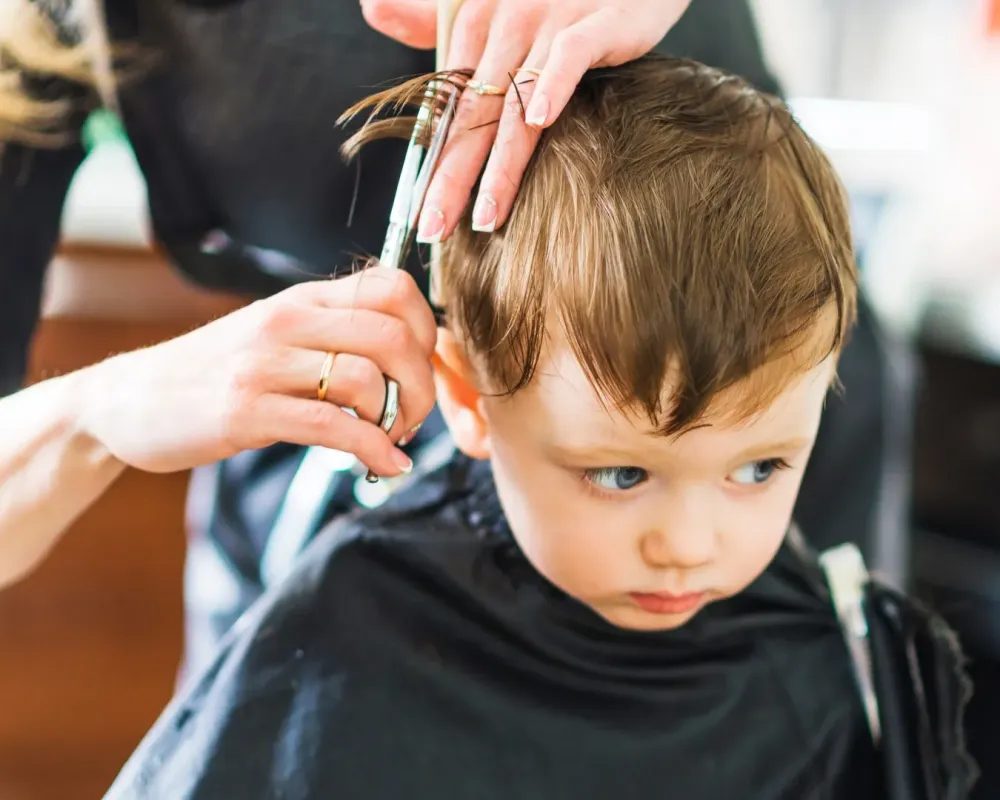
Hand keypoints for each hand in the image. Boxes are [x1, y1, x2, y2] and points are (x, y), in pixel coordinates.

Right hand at [78, 267, 436, 475]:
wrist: (128, 399)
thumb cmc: (215, 371)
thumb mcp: (276, 334)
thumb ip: (333, 333)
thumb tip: (409, 353)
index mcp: (302, 298)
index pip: (392, 287)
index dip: (428, 329)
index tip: (423, 370)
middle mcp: (286, 320)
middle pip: (394, 336)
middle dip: (422, 386)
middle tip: (412, 416)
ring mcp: (264, 364)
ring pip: (366, 380)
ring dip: (396, 421)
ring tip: (387, 441)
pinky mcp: (246, 411)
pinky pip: (333, 428)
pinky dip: (373, 452)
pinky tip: (383, 467)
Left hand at [361, 0, 691, 238]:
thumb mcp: (498, 7)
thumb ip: (435, 19)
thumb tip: (372, 11)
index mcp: (475, 23)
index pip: (447, 107)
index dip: (434, 163)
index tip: (422, 214)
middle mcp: (505, 21)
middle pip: (472, 113)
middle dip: (452, 177)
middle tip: (436, 229)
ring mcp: (550, 19)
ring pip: (515, 99)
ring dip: (500, 162)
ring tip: (487, 215)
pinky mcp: (596, 20)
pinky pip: (570, 54)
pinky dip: (554, 85)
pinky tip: (541, 123)